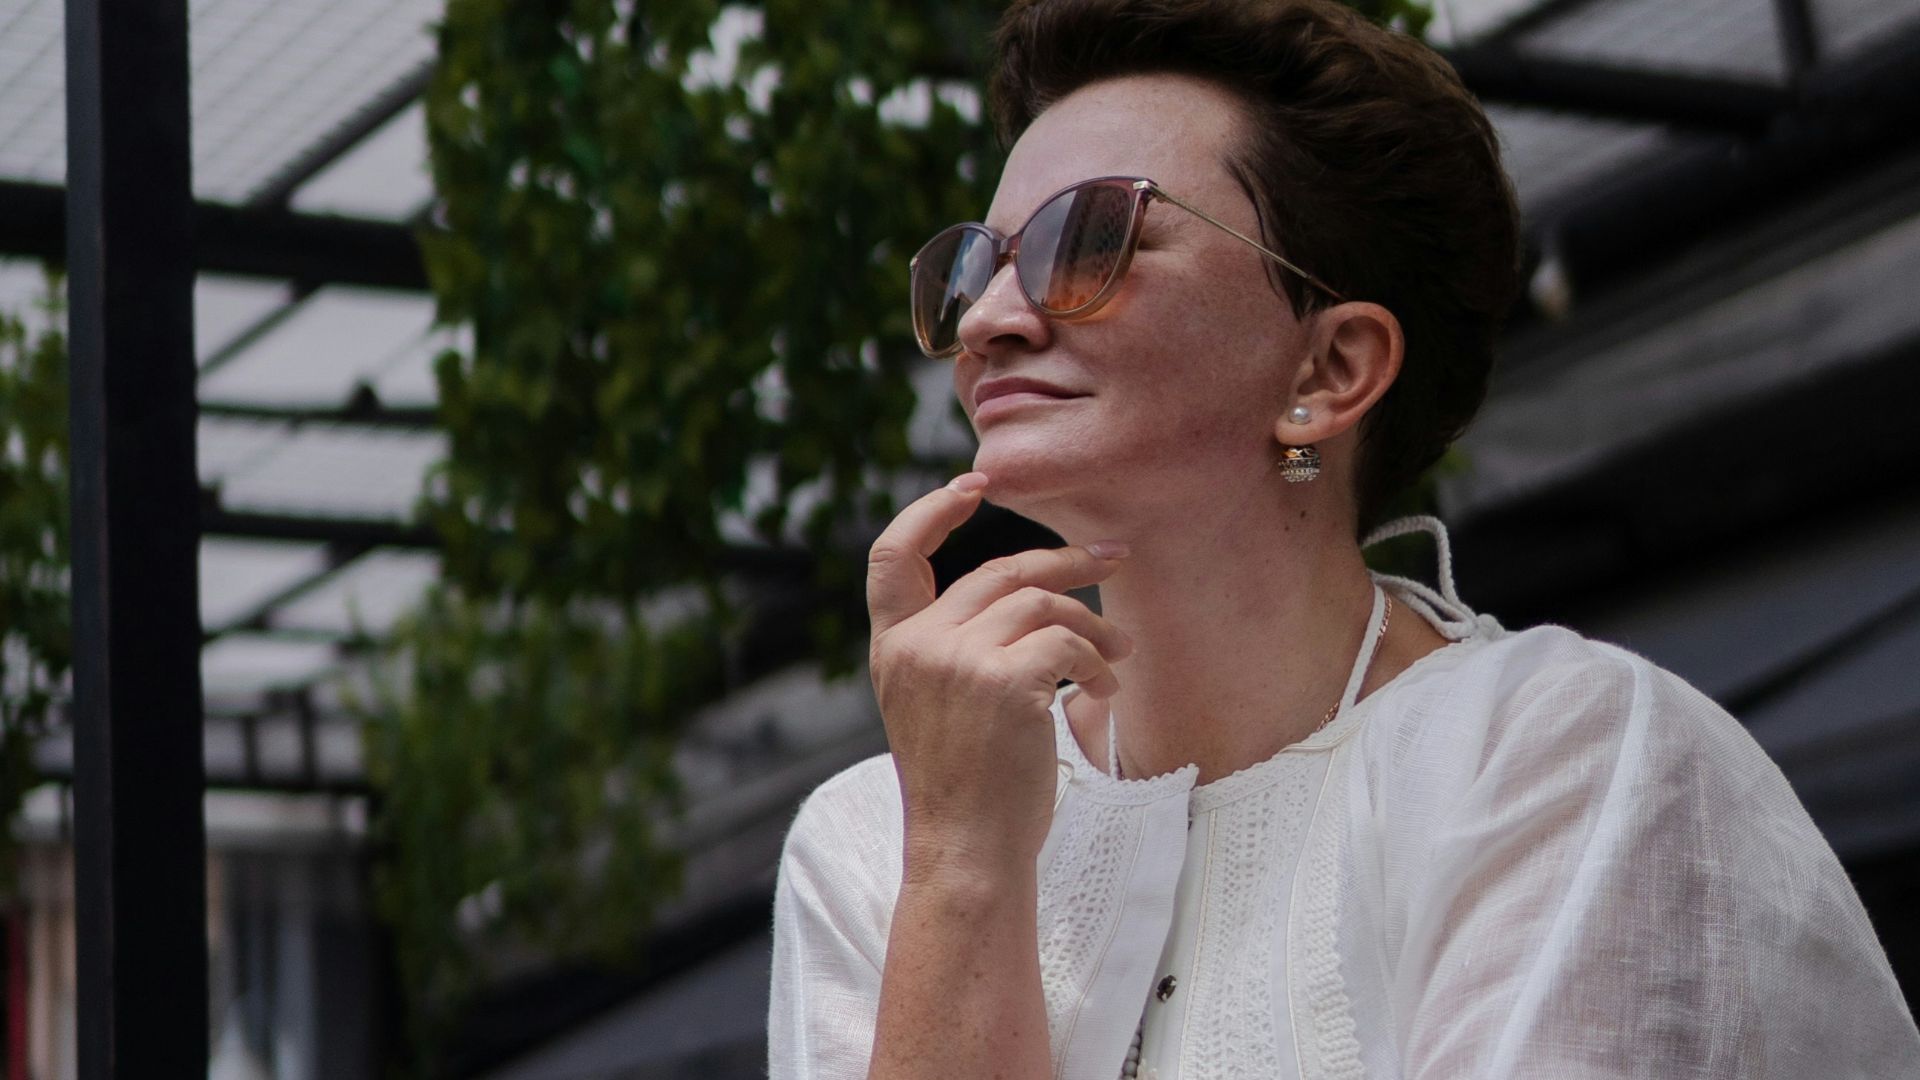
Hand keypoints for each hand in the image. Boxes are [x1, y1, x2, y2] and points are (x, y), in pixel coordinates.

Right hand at [866, 472, 1132, 884]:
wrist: (968, 851)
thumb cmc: (966, 788)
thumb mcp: (937, 705)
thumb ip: (954, 648)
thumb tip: (1026, 592)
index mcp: (892, 648)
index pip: (892, 557)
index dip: (930, 512)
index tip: (973, 485)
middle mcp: (918, 646)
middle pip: (998, 572)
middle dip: (1066, 562)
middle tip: (1114, 559)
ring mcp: (959, 661)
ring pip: (1042, 604)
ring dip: (1094, 627)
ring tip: (1118, 659)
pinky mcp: (1005, 682)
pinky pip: (1068, 643)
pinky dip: (1097, 663)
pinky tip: (1104, 692)